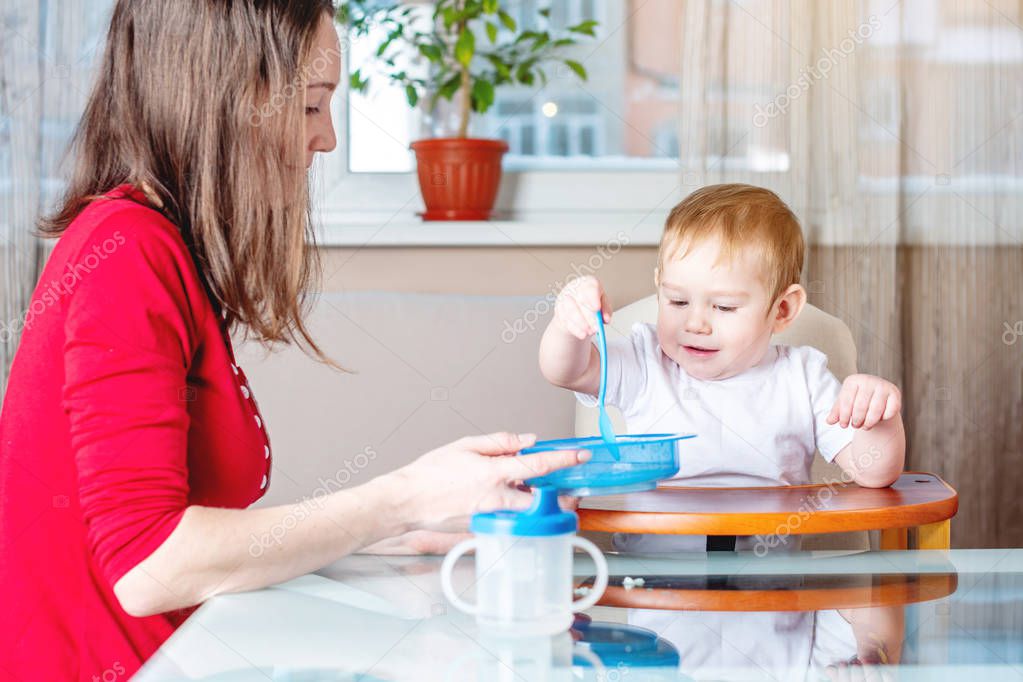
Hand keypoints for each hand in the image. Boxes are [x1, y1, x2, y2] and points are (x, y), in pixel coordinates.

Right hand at [394, 432, 589, 532]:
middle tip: (568, 487)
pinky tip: (512, 499)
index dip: (563, 459)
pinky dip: (517, 509)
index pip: (538, 465)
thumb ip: (500, 442)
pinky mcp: (484, 528)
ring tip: (537, 491)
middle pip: (542, 501)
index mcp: (493, 474)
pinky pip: (510, 518)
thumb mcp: (465, 446)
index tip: (580, 455)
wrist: (407, 502)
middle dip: (560, 495)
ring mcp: (491, 516)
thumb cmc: (430, 474)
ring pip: (528, 513)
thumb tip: (528, 441)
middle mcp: (496, 498)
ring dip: (539, 503)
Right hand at [554, 276, 611, 339]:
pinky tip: (582, 334)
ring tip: (589, 332)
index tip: (597, 308)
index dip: (593, 298)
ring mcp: (564, 298)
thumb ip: (606, 310)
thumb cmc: (592, 302)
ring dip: (581, 323)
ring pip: (571, 311)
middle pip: (580, 301)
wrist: (577, 306)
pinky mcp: (559, 309)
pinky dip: (575, 329)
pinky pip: (566, 320)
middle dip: (590, 317)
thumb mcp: (602, 303)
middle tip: (596, 327)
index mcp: (588, 283)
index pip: (590, 287)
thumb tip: (605, 319)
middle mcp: (574, 288)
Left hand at [827, 374, 901, 429]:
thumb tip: (829, 421)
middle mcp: (869, 380)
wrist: (876, 395)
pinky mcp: (895, 393)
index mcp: (853, 380)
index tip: (843, 426)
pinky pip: (889, 411)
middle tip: (855, 426)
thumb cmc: (856, 399)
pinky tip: (879, 419)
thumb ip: (836, 412)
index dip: (844, 416)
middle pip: (861, 407)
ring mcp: (883, 385)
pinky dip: (883, 418)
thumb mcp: (845, 404)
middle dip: (857, 420)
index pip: (846, 401)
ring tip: (865, 426)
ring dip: (869, 422)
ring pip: (875, 410)